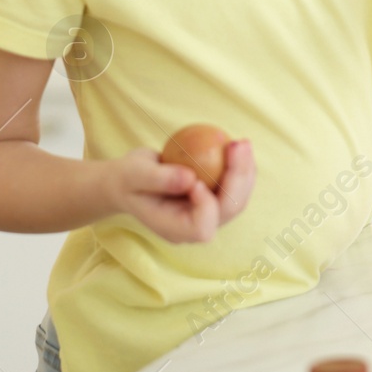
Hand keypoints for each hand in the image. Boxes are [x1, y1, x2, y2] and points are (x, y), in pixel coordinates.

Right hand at [109, 139, 255, 243]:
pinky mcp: (214, 198)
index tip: (195, 178)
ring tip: (242, 142)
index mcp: (174, 229)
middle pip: (227, 211)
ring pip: (238, 198)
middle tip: (237, 144)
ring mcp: (207, 213)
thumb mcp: (134, 174)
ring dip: (245, 170)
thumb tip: (190, 179)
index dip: (207, 205)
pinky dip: (240, 166)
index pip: (201, 228)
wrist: (129, 180)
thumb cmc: (127, 178)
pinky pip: (236, 186)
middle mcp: (195, 226)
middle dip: (238, 178)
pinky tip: (239, 144)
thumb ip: (158, 179)